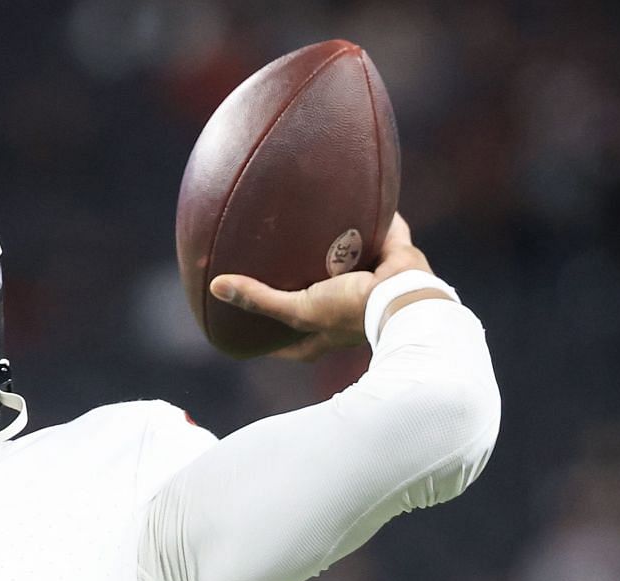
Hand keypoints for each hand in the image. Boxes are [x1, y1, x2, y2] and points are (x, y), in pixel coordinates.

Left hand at [209, 212, 435, 360]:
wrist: (402, 297)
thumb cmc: (349, 312)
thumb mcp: (299, 310)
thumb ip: (260, 300)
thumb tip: (216, 286)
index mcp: (327, 332)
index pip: (295, 345)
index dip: (274, 344)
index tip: (252, 340)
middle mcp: (351, 311)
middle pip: (323, 300)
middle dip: (307, 288)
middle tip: (285, 276)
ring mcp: (375, 284)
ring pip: (354, 265)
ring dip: (342, 250)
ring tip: (320, 233)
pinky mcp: (395, 257)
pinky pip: (385, 232)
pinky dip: (379, 217)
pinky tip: (364, 196)